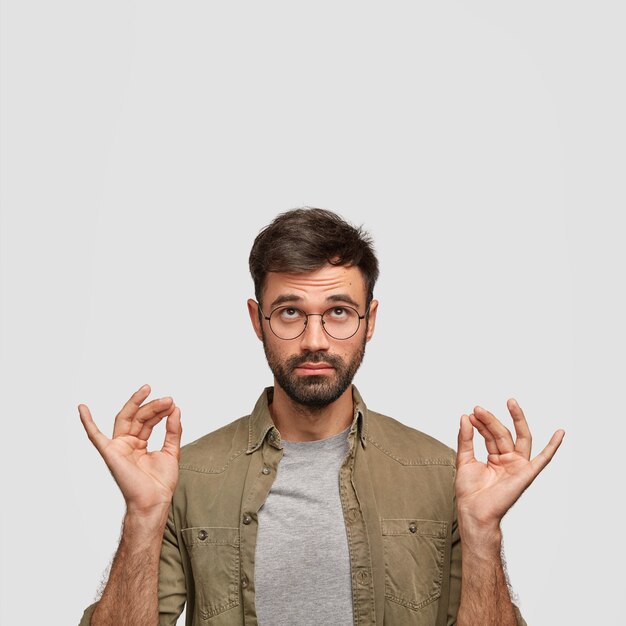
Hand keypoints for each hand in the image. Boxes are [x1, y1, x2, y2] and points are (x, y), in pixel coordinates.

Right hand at [78, 384, 181, 520]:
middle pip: (138, 416)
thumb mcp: (172, 451)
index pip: (148, 420)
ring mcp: (118, 447)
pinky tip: (82, 408)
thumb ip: (173, 430)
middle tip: (168, 399)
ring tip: (154, 394)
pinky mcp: (110, 453)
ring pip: (126, 418)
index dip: (160, 411)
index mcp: (139, 443)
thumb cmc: (160, 483)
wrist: (154, 501)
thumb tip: (175, 409)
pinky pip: (95, 436)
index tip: (173, 404)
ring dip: (139, 404)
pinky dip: (87, 422)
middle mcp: (127, 443)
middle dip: (152, 405)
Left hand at [455, 399, 563, 532]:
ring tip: (510, 402)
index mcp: (495, 458)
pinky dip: (553, 446)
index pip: (490, 434)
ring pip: (519, 438)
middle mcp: (508, 460)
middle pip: (502, 433)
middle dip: (491, 420)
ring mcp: (518, 466)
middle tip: (478, 408)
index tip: (470, 414)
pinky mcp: (526, 474)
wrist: (474, 511)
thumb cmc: (469, 491)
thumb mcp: (464, 459)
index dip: (481, 423)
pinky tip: (560, 433)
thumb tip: (465, 417)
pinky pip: (543, 459)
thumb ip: (466, 439)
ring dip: (516, 419)